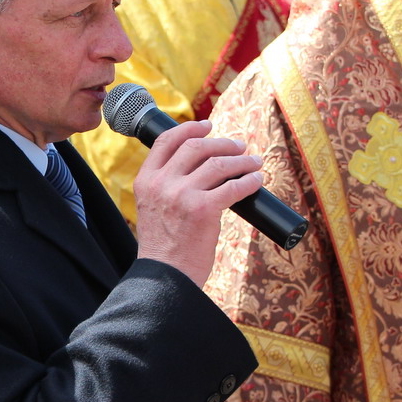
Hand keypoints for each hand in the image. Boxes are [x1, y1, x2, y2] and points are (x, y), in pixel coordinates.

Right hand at [133, 119, 263, 285]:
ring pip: (218, 164)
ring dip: (241, 161)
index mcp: (146, 181)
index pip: (166, 141)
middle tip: (239, 146)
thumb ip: (166, 186)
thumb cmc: (164, 247)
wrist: (165, 276)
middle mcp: (162, 184)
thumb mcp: (153, 208)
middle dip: (222, 143)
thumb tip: (200, 167)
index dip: (190, 128)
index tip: (207, 125)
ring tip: (253, 163)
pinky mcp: (203, 209)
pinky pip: (233, 187)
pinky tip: (256, 181)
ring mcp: (182, 195)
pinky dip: (249, 181)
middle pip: (196, 147)